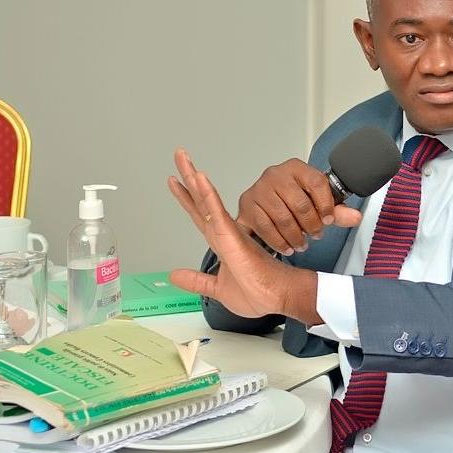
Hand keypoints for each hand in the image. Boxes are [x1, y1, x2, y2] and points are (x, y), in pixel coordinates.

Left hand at [167, 149, 319, 322]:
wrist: (278, 298)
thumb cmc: (258, 292)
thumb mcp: (218, 288)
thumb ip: (197, 280)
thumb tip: (174, 275)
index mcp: (221, 242)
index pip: (200, 214)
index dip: (187, 198)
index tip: (175, 181)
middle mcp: (224, 232)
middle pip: (201, 200)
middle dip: (188, 176)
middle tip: (179, 154)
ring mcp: (229, 233)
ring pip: (207, 201)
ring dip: (194, 179)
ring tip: (184, 159)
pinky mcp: (233, 239)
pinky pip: (217, 214)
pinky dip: (208, 196)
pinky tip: (200, 180)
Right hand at [235, 158, 362, 255]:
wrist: (266, 203)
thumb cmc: (293, 200)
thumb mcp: (318, 203)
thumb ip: (337, 211)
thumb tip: (356, 218)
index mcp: (296, 168)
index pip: (317, 183)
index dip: (326, 205)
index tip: (328, 221)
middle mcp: (275, 174)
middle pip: (300, 204)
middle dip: (311, 225)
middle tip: (316, 235)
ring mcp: (258, 189)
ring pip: (282, 218)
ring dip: (295, 236)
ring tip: (302, 244)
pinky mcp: (246, 205)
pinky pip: (265, 227)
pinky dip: (279, 241)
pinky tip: (287, 247)